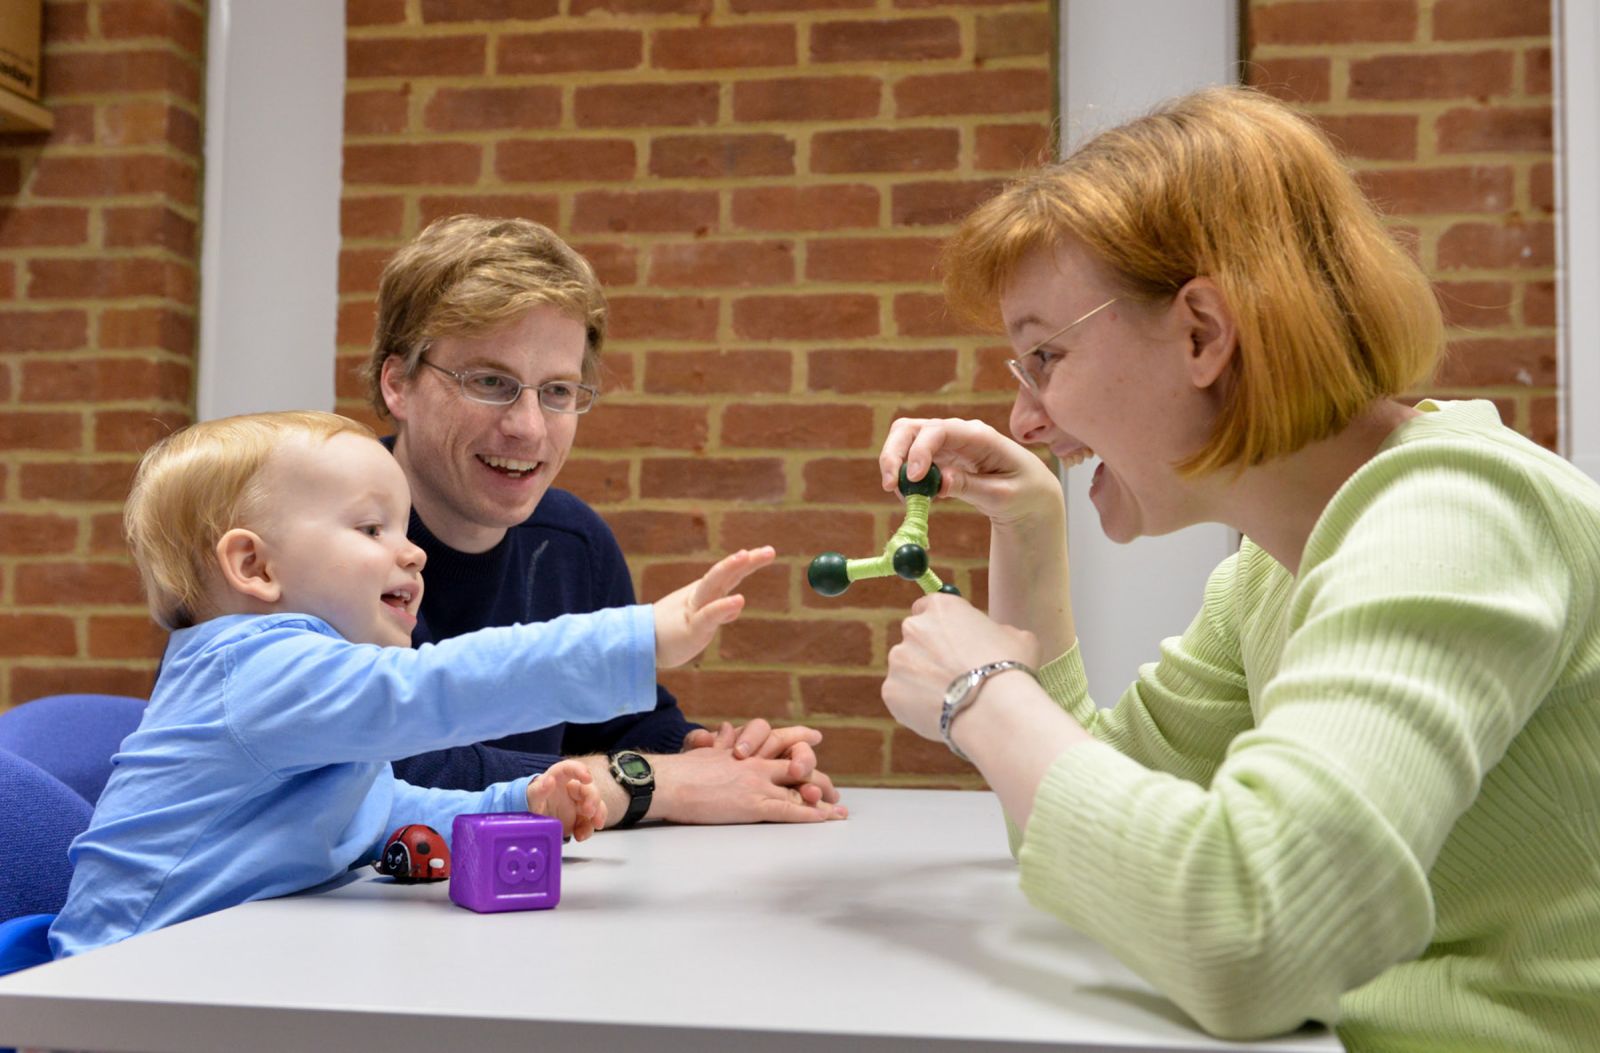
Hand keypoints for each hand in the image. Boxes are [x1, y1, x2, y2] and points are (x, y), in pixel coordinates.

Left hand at [526, 758, 605, 841]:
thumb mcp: (532, 798)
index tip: (588, 778)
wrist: (534, 820)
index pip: (570, 768)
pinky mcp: (581, 818)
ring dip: (599, 814)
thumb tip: (548, 781)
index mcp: (559, 779)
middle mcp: (572, 789)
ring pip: (596, 805)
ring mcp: (578, 804)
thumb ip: (539, 790)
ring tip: (595, 824)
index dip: (580, 771)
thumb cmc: (534, 803)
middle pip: (588, 789)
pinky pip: (591, 822)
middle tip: (589, 811)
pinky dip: (588, 830)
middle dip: (593, 799)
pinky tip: (580, 835)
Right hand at [651, 746, 846, 823]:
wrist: (667, 782)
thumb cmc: (680, 769)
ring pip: (799, 789)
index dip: (801, 738)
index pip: (781, 738)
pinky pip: (789, 810)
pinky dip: (809, 815)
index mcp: (747, 750)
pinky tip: (823, 818)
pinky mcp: (753, 804)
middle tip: (833, 791)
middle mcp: (758, 762)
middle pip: (799, 766)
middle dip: (818, 779)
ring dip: (821, 801)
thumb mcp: (706, 748)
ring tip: (838, 811)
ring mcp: (758, 783)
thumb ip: (722, 741)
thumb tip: (727, 728)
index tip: (816, 737)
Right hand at [654, 547, 775, 668]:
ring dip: (728, 568)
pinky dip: (722, 607)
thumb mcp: (701, 619)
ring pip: (712, 584)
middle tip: (769, 551)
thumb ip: (720, 611)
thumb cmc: (672, 630)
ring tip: (746, 557)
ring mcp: (695, 609)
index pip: (729, 574)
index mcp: (704, 593)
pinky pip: (708, 615)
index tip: (767, 551)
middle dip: (745, 561)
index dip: (747, 562)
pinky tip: (738, 600)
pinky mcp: (692, 628)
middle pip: (724, 573)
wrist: (642, 644)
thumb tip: (736, 605)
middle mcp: (700, 596)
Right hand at [878, 417, 1061, 527]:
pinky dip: (904, 477)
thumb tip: (941, 481)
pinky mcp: (939, 458)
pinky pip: (911, 460)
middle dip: (894, 453)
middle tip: (890, 485)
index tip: (912, 478)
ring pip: (905, 441)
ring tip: (903, 497)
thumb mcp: (1003, 495)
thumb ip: (972, 486)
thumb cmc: (1024, 492)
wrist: (1030, 495)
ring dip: (895, 465)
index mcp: (979, 436)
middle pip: (911, 428)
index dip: (920, 451)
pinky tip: (915, 498)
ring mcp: (946, 444)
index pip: (940, 431)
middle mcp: (958, 433)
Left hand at [883, 592, 1041, 741]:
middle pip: (915, 637)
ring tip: (951, 699)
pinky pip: (901, 696)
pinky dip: (915, 704)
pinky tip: (940, 713)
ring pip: (907, 668)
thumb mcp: (1018, 637)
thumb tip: (993, 636)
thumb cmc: (1010, 669)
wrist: (993, 709)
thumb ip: (996, 631)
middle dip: (929, 653)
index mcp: (941, 607)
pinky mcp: (891, 690)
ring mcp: (899, 660)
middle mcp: (914, 628)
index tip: (950, 641)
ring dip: (921, 679)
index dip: (939, 625)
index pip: (928, 606)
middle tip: (952, 674)